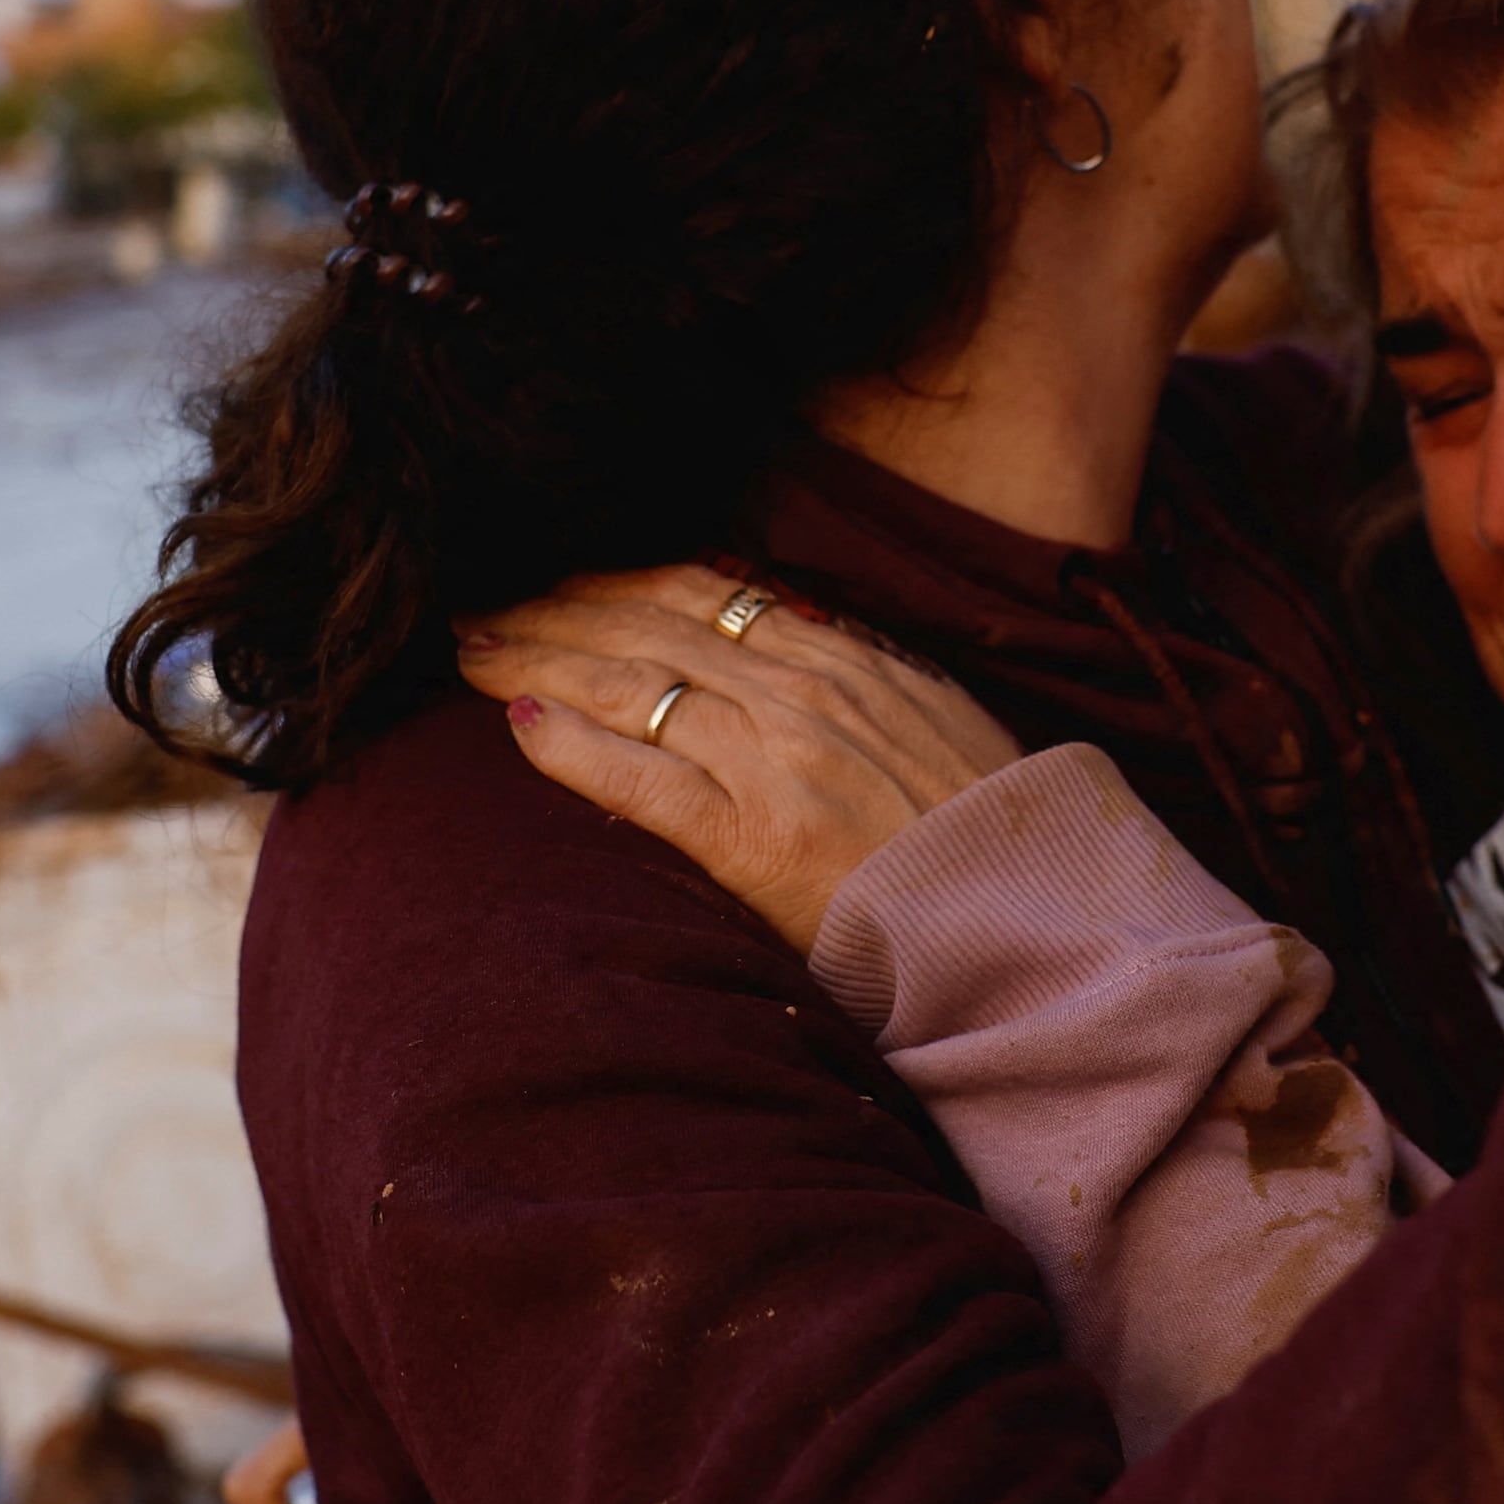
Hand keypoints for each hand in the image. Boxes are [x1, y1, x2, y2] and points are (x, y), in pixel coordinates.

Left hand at [456, 567, 1024, 944]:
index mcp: (846, 659)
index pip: (705, 591)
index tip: (559, 580)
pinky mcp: (757, 840)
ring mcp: (777, 762)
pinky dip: (572, 746)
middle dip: (554, 611)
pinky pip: (642, 776)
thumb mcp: (932, 723)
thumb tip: (781, 641)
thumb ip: (856, 680)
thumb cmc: (984, 839)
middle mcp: (804, 694)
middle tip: (480, 608)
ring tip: (472, 654)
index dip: (617, 580)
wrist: (1031, 923)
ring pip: (630, 685)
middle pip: (650, 625)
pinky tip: (516, 726)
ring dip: (537, 661)